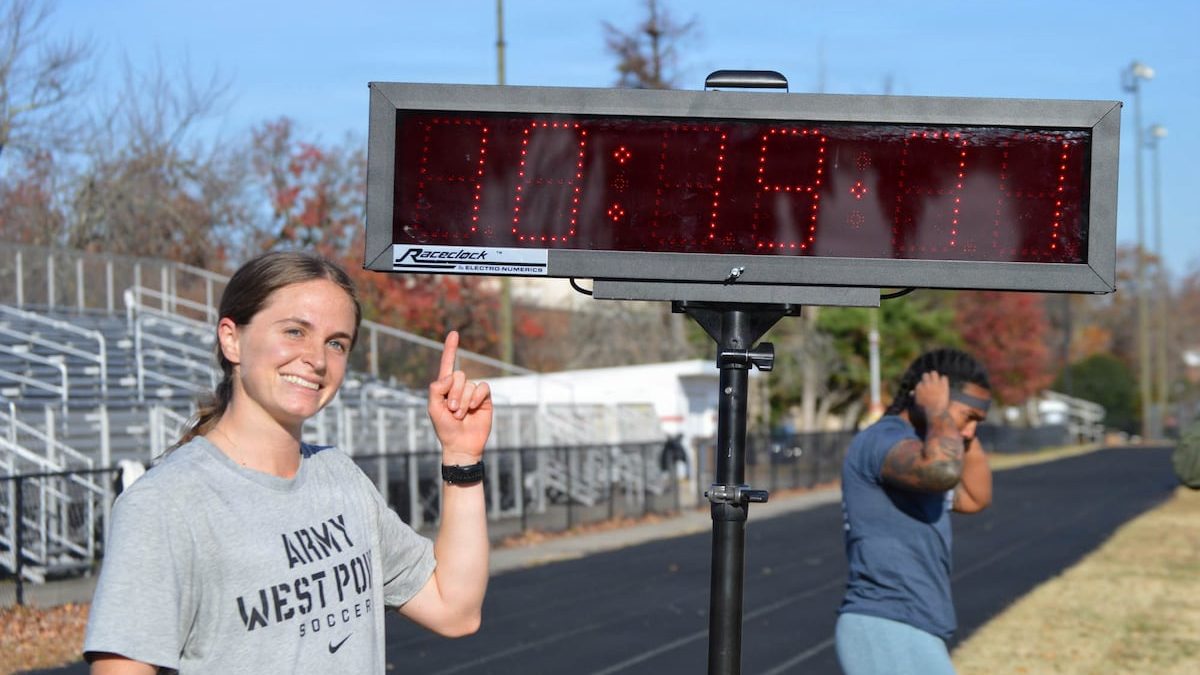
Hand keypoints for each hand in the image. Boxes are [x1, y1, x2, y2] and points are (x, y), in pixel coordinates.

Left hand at [428, 331, 492, 462]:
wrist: (461, 445)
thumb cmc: (444, 428)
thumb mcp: (433, 408)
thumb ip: (436, 389)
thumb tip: (449, 376)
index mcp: (445, 387)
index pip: (448, 364)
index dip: (450, 348)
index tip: (454, 333)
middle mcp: (459, 387)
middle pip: (458, 375)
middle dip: (454, 393)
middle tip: (452, 410)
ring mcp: (473, 392)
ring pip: (470, 384)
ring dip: (464, 400)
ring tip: (460, 415)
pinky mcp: (485, 399)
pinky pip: (483, 388)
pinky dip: (476, 398)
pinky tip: (474, 409)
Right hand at [913, 370, 950, 416]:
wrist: (935, 413)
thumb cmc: (925, 410)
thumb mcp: (917, 404)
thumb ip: (914, 396)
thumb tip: (911, 392)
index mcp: (919, 388)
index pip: (920, 383)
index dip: (924, 386)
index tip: (927, 390)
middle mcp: (926, 384)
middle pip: (925, 375)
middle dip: (928, 378)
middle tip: (932, 382)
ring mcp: (935, 384)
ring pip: (934, 373)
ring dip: (935, 376)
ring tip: (938, 380)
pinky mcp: (943, 385)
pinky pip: (944, 377)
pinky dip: (944, 380)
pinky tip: (944, 384)